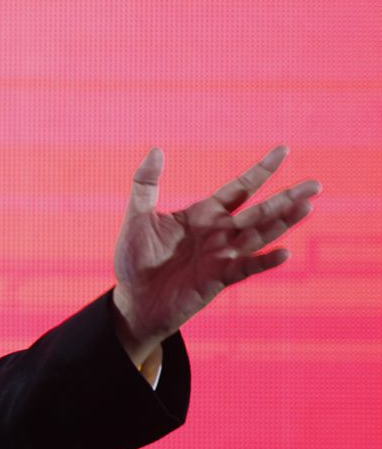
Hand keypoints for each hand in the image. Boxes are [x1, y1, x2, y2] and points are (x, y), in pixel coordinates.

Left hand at [112, 146, 319, 365]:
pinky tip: (284, 253)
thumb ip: (146, 184)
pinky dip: (264, 262)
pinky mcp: (218, 279)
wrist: (133, 299)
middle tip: (316, 184)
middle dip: (286, 197)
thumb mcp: (138, 216)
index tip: (283, 150)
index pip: (239, 188)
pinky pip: (245, 268)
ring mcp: (222, 256)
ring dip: (283, 223)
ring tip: (307, 207)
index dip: (261, 170)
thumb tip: (156, 149)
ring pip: (259, 236)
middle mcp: (219, 233)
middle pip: (259, 211)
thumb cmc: (135, 258)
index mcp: (204, 214)